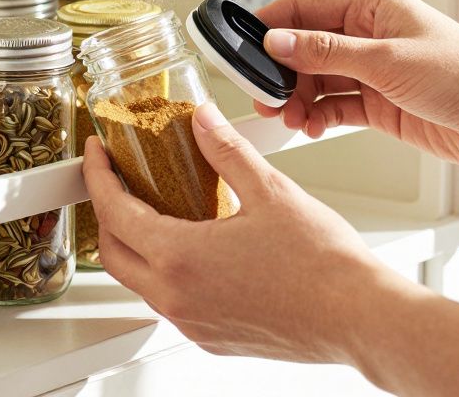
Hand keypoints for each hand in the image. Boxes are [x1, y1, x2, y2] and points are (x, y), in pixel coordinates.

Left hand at [82, 102, 406, 362]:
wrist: (360, 319)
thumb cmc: (325, 268)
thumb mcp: (270, 192)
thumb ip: (227, 151)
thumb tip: (203, 121)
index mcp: (181, 259)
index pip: (114, 212)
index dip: (99, 176)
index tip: (98, 155)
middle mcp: (178, 298)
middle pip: (113, 252)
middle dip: (107, 212)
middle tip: (118, 179)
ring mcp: (194, 323)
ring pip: (141, 281)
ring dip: (138, 243)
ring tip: (158, 207)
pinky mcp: (213, 337)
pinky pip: (172, 301)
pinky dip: (167, 270)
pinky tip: (196, 246)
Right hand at [254, 0, 458, 169]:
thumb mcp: (387, 60)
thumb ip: (327, 53)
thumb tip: (279, 42)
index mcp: (373, 7)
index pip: (305, 9)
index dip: (269, 27)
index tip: (241, 48)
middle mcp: (370, 36)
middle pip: (304, 49)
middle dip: (280, 72)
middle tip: (262, 94)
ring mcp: (373, 71)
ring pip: (316, 80)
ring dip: (297, 98)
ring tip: (288, 116)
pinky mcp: (379, 104)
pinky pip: (334, 106)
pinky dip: (317, 116)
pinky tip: (309, 125)